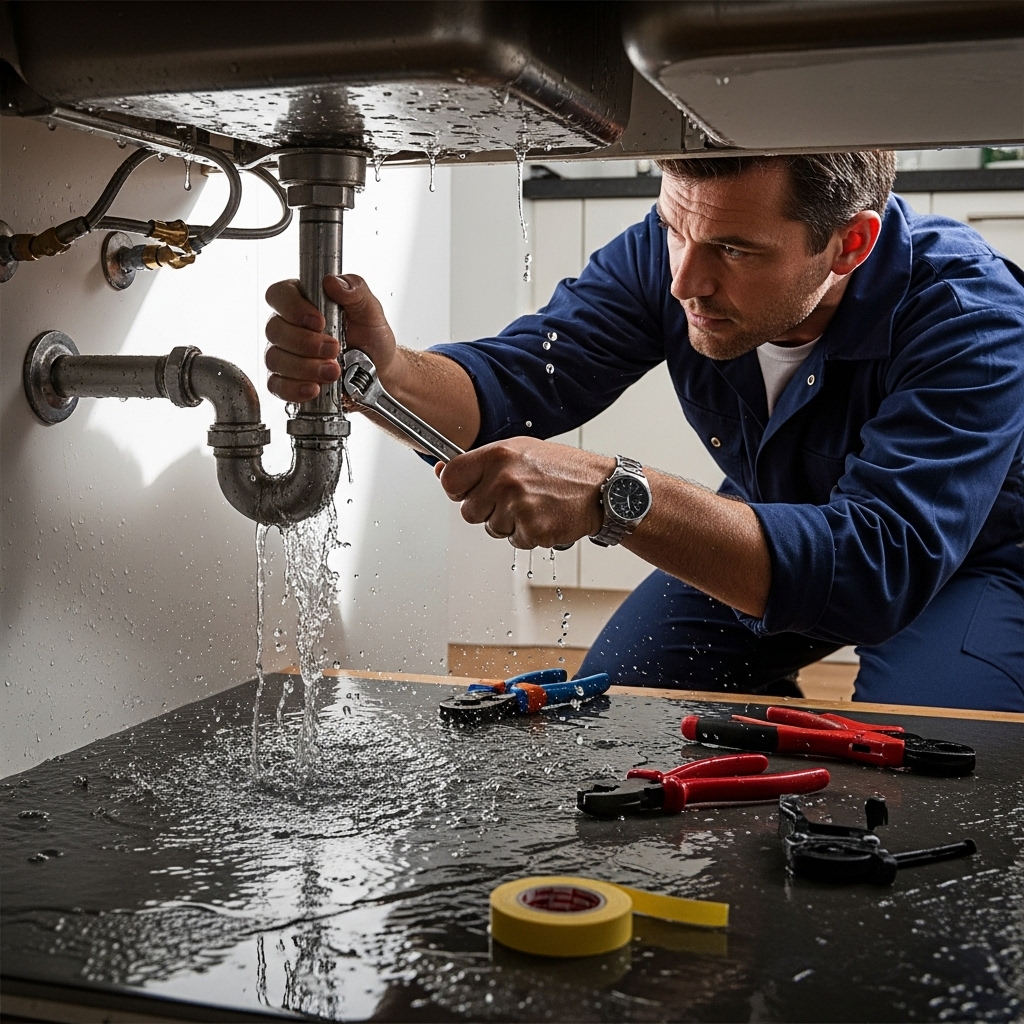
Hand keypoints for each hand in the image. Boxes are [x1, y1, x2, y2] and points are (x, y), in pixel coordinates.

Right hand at [264, 274, 397, 402]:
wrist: (380, 373)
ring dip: (306, 367)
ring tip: (334, 371)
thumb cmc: (371, 339)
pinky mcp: (287, 381)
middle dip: (306, 343)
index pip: (279, 295)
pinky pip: (277, 385)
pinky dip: (295, 388)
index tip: (319, 322)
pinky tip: (314, 389)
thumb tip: (333, 281)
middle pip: (276, 330)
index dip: (294, 308)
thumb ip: (355, 290)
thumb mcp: (371, 311)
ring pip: (275, 358)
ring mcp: (285, 354)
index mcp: (303, 301)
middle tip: (334, 349)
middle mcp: (289, 326)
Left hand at [437, 438, 613, 548]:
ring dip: (509, 523)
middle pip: (468, 511)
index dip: (456, 489)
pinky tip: (544, 517)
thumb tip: (442, 470)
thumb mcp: (519, 450)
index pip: (451, 479)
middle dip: (487, 509)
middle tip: (513, 498)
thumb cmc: (562, 469)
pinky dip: (528, 534)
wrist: (602, 489)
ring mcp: (517, 506)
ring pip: (491, 528)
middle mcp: (504, 479)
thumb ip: (482, 462)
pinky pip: (514, 541)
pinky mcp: (532, 529)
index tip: (466, 490)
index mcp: (497, 455)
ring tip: (533, 505)